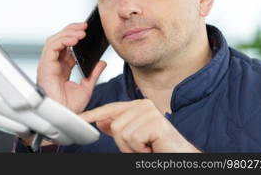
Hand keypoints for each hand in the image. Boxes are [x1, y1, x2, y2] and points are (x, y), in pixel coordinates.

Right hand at [37, 22, 106, 113]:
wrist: (64, 119)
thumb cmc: (70, 109)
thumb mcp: (86, 88)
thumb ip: (93, 74)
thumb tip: (101, 63)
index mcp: (61, 69)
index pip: (65, 47)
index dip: (75, 37)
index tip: (86, 32)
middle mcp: (53, 65)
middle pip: (59, 40)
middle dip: (71, 30)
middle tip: (84, 26)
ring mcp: (47, 65)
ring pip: (53, 41)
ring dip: (67, 33)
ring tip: (81, 31)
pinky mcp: (45, 67)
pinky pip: (51, 48)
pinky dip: (62, 40)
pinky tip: (74, 39)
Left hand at [80, 99, 199, 152]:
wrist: (180, 157)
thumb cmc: (158, 147)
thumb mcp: (133, 138)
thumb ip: (118, 127)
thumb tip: (101, 121)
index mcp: (137, 106)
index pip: (111, 108)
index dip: (94, 114)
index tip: (81, 118)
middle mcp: (143, 105)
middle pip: (114, 124)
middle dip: (124, 143)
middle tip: (142, 147)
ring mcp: (149, 111)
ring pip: (122, 132)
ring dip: (132, 147)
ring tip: (147, 147)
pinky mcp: (155, 121)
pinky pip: (133, 138)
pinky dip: (139, 149)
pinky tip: (152, 147)